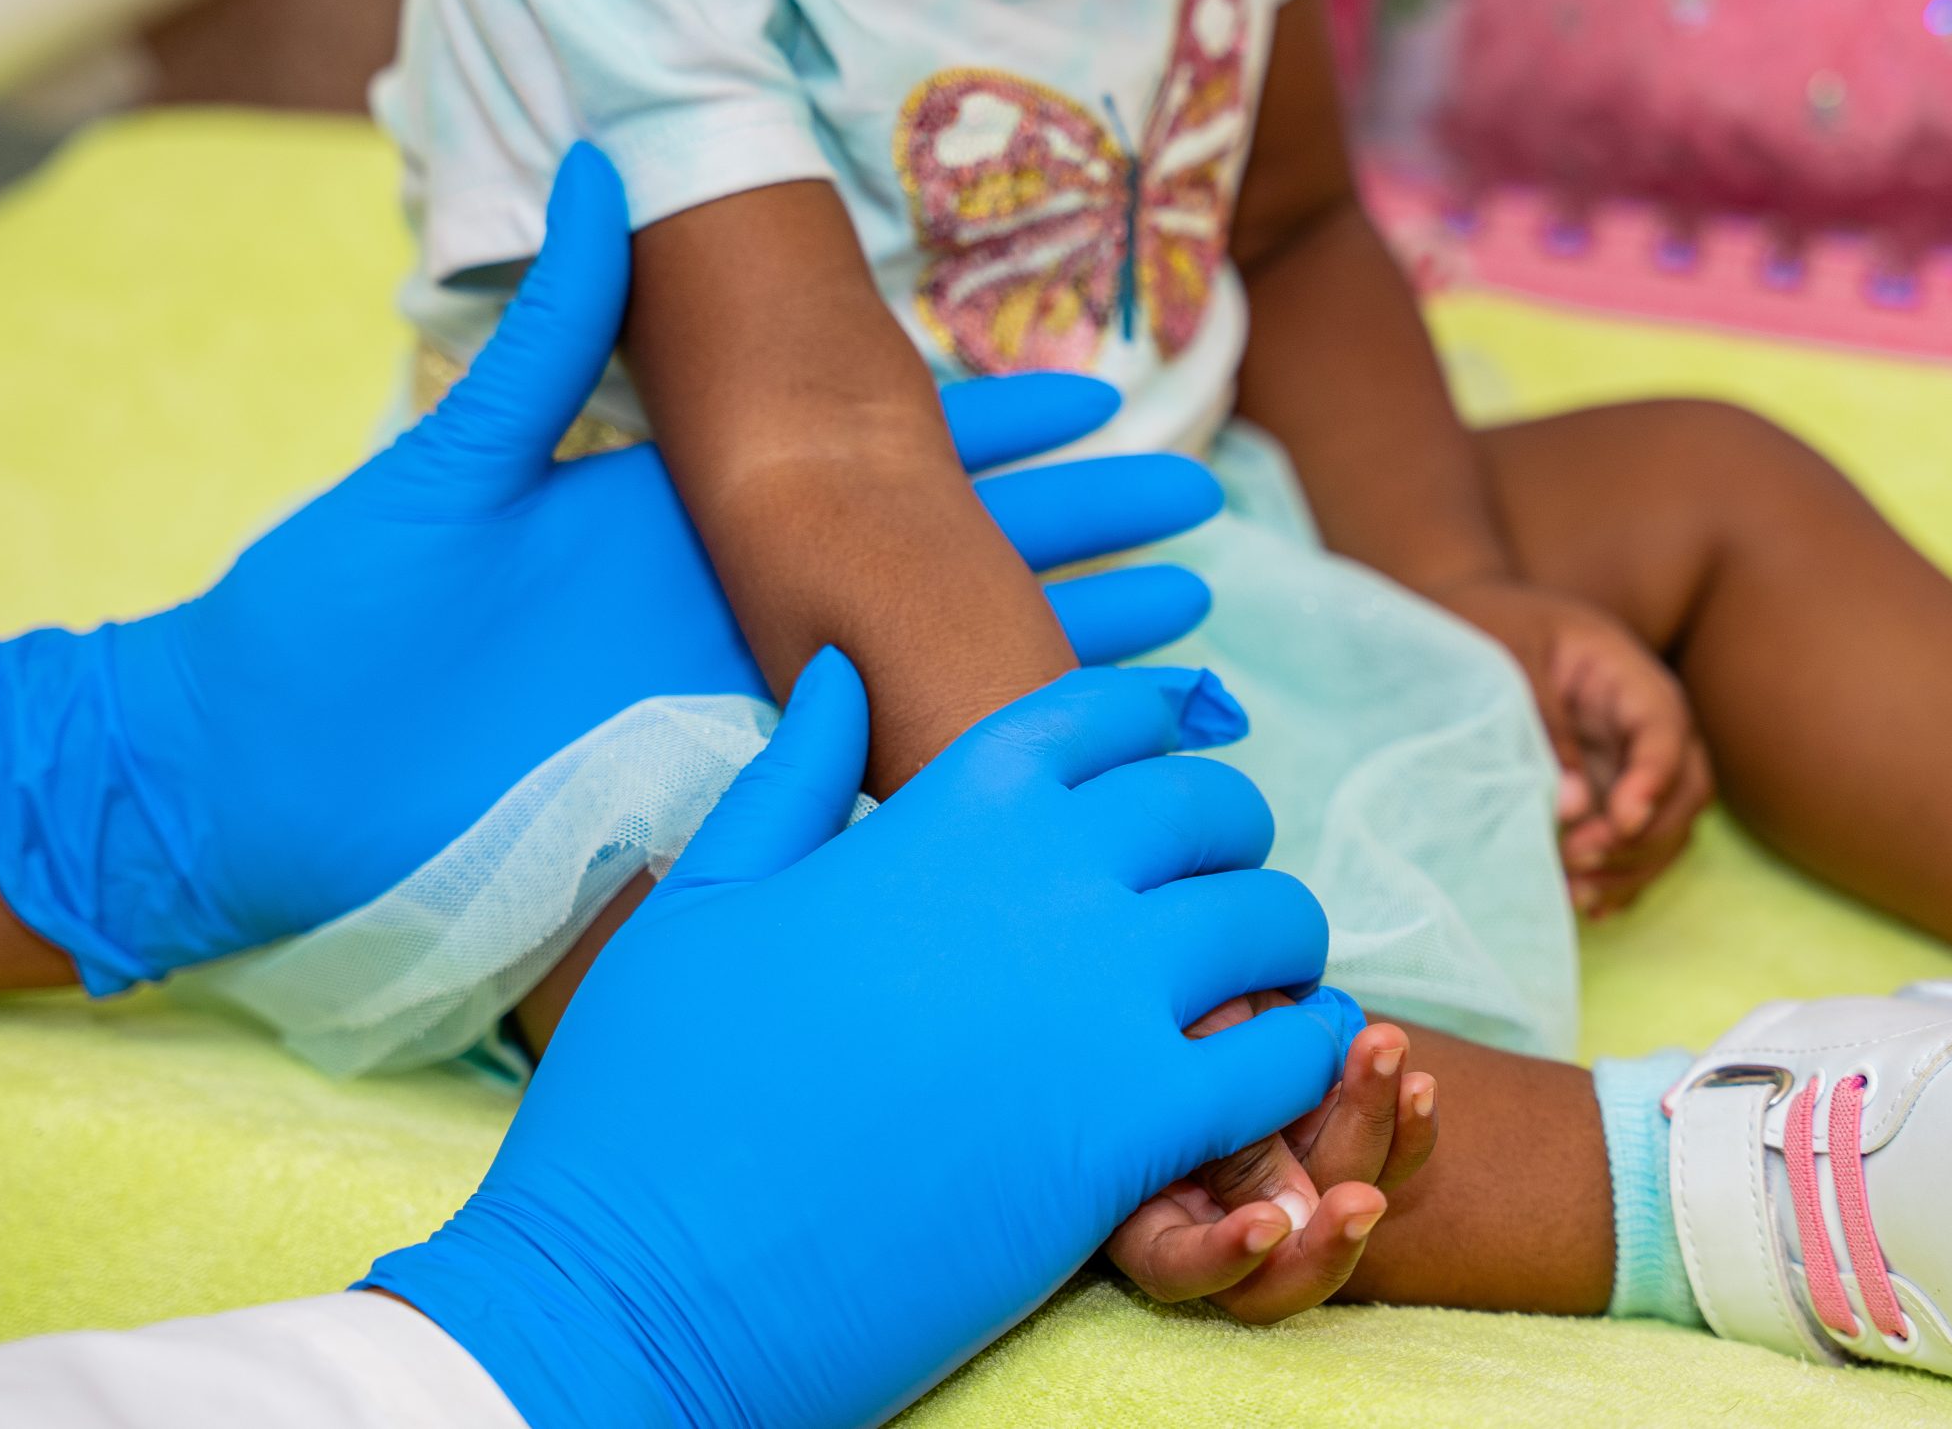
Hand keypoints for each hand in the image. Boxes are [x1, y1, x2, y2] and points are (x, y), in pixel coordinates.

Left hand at [0, 145, 1228, 993]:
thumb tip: (614, 172)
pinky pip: (866, 776)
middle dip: (1078, 549)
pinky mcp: (712, 791)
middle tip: (1198, 530)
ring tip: (1178, 653)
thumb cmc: (336, 618)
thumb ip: (555, 337)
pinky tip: (1053, 770)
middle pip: (947, 567)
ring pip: (936, 674)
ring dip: (1057, 658)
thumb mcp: (450, 471)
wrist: (255, 774)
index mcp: (693, 513)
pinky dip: (965, 769)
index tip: (1101, 399)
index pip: (882, 458)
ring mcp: (737, 703)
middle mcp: (740, 605)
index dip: (996, 431)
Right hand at [367, 654, 1357, 1428]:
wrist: (647, 1280)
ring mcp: (1100, 1003)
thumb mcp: (708, 897)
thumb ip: (793, 776)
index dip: (1153, 718)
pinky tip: (1287, 1062)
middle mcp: (1046, 878)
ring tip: (1264, 972)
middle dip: (1230, 830)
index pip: (1102, 712)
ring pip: (1272, 925)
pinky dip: (1305, 1055)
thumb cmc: (653, 1090)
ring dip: (1282, 938)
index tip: (1176, 743)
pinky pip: (1282, 1063)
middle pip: (1210, 808)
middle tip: (1220, 875)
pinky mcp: (1132, 1131)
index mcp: (947, 808)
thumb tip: (839, 672)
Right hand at [1107, 999, 1436, 1321]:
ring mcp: (1283, 1180)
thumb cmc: (1146, 1011)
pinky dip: (1405, 1127)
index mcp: (1147, 1205)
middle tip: (1364, 1204)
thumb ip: (1218, 1138)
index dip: (1222, 1256)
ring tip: (1387, 1058)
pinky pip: (1383, 1158)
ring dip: (1374, 1137)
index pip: (1179, 1266)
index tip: (1268, 1223)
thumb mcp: (1170, 1059)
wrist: (1186, 962)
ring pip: (1342, 1204)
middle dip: (1330, 1241)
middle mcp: (1218, 1211)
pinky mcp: (1333, 1144)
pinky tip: (1417, 1083)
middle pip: (1280, 1266)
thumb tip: (1287, 1219)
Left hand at [1434, 577, 1712, 914]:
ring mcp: (1632, 762)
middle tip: (1578, 858)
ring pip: (1668, 826)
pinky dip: (1620, 877)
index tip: (1621, 821)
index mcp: (1628, 676)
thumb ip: (1544, 724)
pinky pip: (1636, 841)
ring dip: (1633, 868)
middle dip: (1643, 835)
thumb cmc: (1495, 623)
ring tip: (1575, 895)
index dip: (1653, 780)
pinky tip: (1588, 906)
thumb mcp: (1510, 654)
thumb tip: (1573, 807)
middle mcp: (1646, 724)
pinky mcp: (1611, 792)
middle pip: (1684, 788)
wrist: (1481, 617)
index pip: (1665, 730)